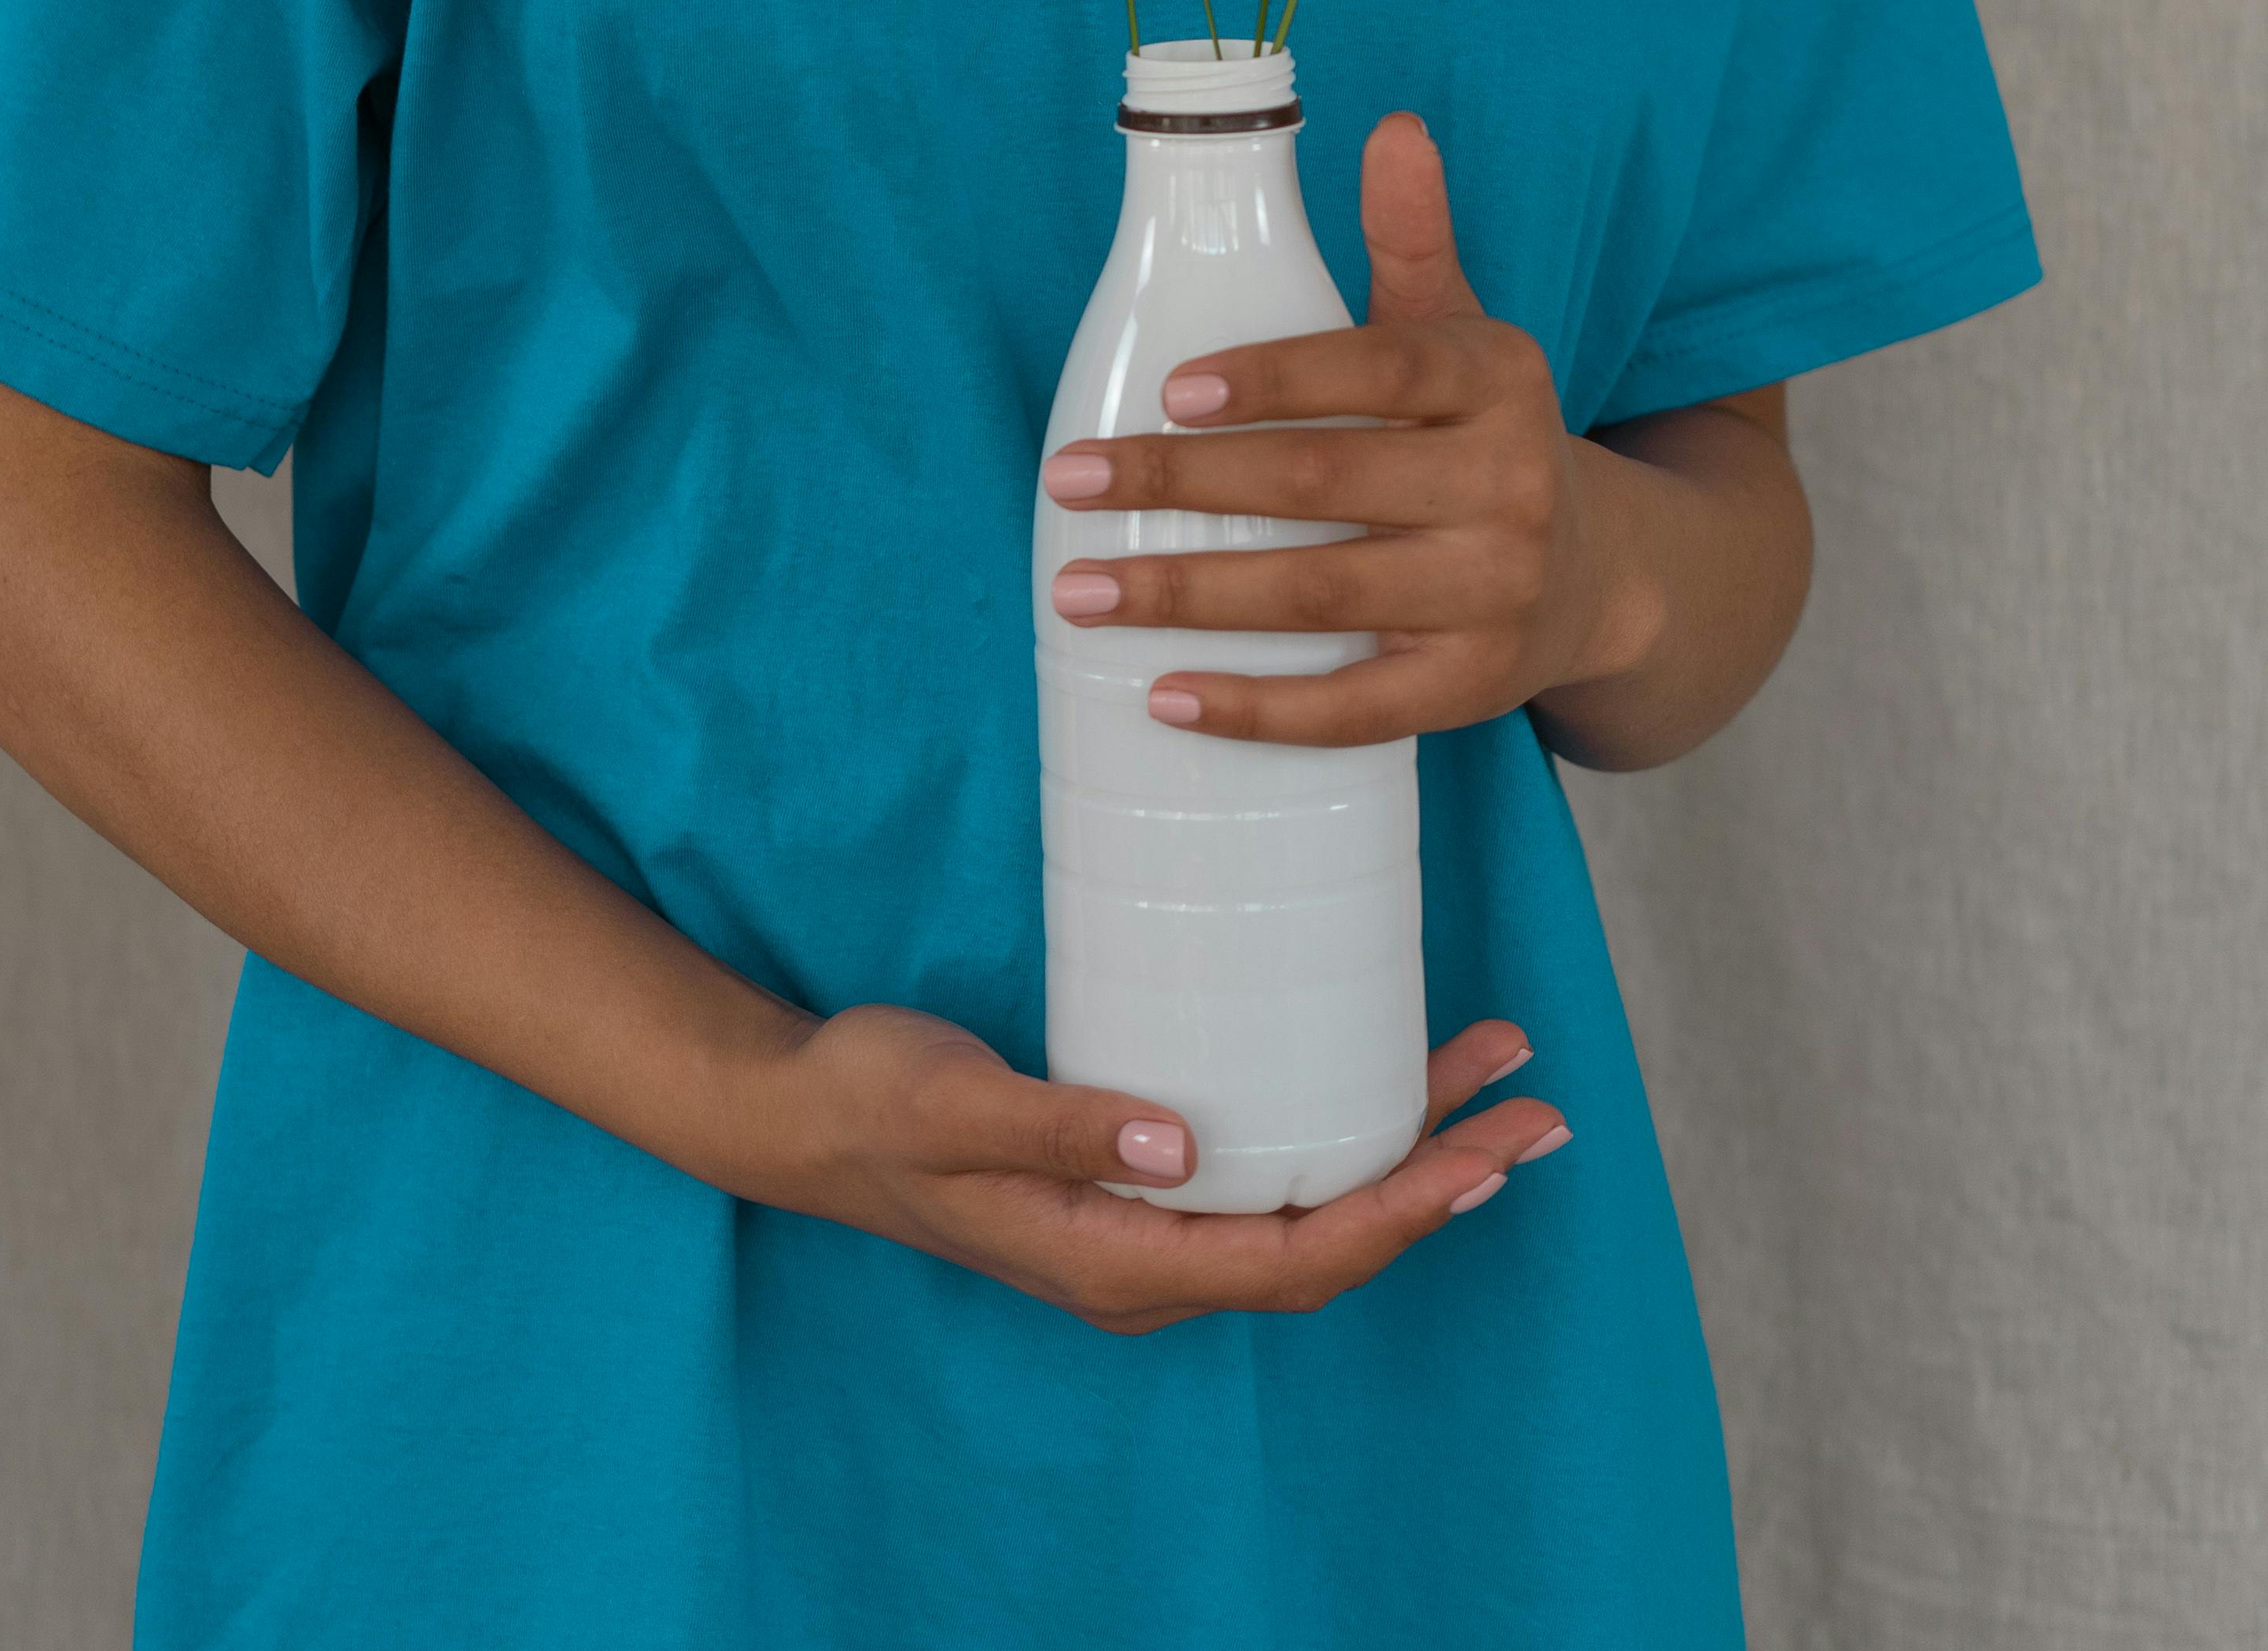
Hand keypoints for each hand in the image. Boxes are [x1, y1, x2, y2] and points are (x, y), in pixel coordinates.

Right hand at [726, 1001, 1564, 1325]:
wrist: (806, 1115)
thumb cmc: (877, 1101)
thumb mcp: (953, 1103)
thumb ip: (1056, 1124)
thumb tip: (1178, 1146)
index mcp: (1116, 1264)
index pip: (1293, 1257)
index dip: (1400, 1211)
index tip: (1484, 1154)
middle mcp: (1148, 1266)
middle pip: (1328, 1243)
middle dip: (1441, 1180)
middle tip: (1537, 1107)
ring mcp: (1145, 1231)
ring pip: (1309, 1209)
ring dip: (1406, 1149)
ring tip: (1493, 1078)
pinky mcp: (1137, 1184)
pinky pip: (1268, 1178)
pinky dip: (1341, 1132)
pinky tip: (1375, 1078)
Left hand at [1041, 112, 1636, 745]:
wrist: (1604, 576)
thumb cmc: (1485, 431)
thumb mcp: (1463, 329)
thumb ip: (1415, 237)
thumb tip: (1393, 127)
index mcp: (1496, 382)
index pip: (1377, 371)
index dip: (1275, 377)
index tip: (1169, 386)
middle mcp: (1505, 488)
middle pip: (1323, 487)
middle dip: (1182, 485)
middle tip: (1070, 481)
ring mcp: (1490, 598)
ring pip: (1320, 598)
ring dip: (1190, 598)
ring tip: (1078, 591)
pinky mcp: (1467, 689)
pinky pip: (1354, 709)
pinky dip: (1258, 711)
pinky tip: (1166, 696)